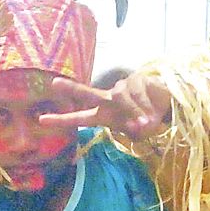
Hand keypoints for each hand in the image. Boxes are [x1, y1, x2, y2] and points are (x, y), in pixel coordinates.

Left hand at [38, 72, 172, 139]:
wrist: (167, 105)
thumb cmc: (146, 120)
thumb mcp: (140, 131)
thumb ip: (138, 129)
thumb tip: (139, 124)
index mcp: (104, 115)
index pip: (80, 118)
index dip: (62, 120)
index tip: (42, 120)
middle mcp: (109, 99)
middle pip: (88, 93)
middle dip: (72, 89)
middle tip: (54, 83)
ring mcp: (122, 88)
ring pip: (121, 98)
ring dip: (134, 112)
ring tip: (146, 124)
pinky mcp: (137, 79)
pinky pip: (138, 95)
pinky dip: (145, 107)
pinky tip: (153, 112)